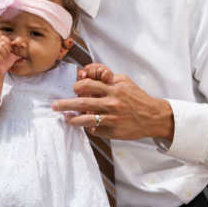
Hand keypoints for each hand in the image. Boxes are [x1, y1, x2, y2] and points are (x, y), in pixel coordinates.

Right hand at [0, 37, 19, 74]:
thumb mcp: (14, 55)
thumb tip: (25, 45)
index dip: (9, 43)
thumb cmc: (6, 62)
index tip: (10, 50)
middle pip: (2, 42)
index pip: (3, 38)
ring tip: (4, 58)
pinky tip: (1, 62)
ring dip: (4, 53)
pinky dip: (1, 59)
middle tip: (8, 54)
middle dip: (7, 48)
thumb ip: (19, 50)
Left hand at [53, 66, 174, 141]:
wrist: (153, 116)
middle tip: (54, 106)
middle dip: (65, 104)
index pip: (87, 85)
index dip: (77, 86)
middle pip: (81, 102)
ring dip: (72, 119)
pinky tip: (86, 126)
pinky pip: (95, 130)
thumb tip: (86, 75)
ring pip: (86, 119)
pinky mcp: (114, 132)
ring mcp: (112, 118)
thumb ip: (106, 77)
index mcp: (113, 88)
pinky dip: (89, 128)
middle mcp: (111, 103)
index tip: (74, 89)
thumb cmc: (137, 97)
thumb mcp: (124, 81)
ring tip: (66, 119)